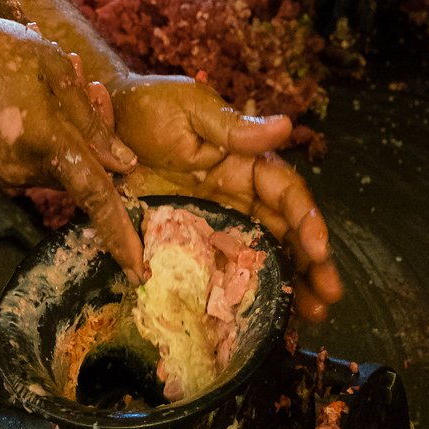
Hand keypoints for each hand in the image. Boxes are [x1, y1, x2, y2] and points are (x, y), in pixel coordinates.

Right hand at [0, 13, 146, 280]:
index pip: (95, 196)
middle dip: (96, 137)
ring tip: (60, 76)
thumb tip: (124, 165)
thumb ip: (90, 120)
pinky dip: (48, 135)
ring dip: (71, 131)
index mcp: (46, 142)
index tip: (141, 273)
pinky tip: (35, 95)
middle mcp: (24, 171)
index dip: (121, 235)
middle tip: (90, 83)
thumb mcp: (51, 65)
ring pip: (60, 165)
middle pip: (81, 171)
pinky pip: (36, 161)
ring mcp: (4, 174)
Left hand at [112, 75, 342, 320]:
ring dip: (292, 283)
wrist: (100, 127)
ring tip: (312, 315)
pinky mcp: (192, 243)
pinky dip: (247, 293)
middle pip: (286, 231)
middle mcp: (240, 194)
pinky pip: (224, 270)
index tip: (318, 247)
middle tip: (328, 297)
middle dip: (312, 263)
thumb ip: (233, 127)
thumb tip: (286, 125)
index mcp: (246, 160)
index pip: (286, 192)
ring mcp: (218, 221)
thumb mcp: (190, 110)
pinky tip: (266, 318)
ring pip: (264, 255)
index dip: (306, 219)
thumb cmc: (148, 109)